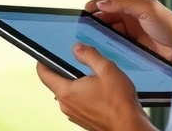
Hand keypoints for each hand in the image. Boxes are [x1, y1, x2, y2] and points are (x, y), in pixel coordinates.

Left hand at [37, 43, 154, 130]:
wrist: (130, 126)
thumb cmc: (119, 103)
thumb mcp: (106, 69)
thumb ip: (89, 55)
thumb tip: (77, 48)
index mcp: (66, 91)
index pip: (44, 75)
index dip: (42, 62)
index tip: (44, 54)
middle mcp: (66, 105)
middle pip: (56, 83)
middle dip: (63, 71)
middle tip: (76, 61)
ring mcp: (74, 114)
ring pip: (68, 94)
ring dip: (76, 84)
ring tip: (92, 76)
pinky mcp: (83, 119)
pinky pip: (77, 103)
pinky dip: (83, 95)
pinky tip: (98, 91)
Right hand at [85, 0, 171, 63]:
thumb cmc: (170, 24)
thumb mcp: (147, 8)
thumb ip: (124, 3)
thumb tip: (103, 3)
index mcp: (133, 7)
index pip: (110, 3)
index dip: (97, 5)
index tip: (84, 10)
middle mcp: (131, 20)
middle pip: (107, 19)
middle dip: (95, 22)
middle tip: (83, 27)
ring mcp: (131, 36)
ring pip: (110, 34)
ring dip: (100, 36)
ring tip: (89, 40)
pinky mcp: (133, 50)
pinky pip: (116, 48)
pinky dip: (108, 48)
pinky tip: (101, 51)